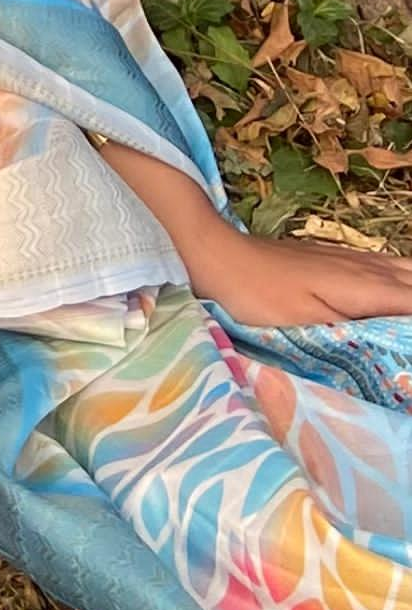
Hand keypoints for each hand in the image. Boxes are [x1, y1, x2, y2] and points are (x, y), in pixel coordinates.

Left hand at [105, 140, 411, 336]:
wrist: (216, 254)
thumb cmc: (256, 296)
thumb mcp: (306, 324)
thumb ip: (356, 333)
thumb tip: (392, 345)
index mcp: (363, 285)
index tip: (409, 356)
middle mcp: (364, 266)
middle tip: (407, 348)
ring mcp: (351, 259)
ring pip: (404, 271)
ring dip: (411, 291)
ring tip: (404, 328)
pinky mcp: (336, 259)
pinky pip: (387, 268)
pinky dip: (402, 283)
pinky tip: (397, 299)